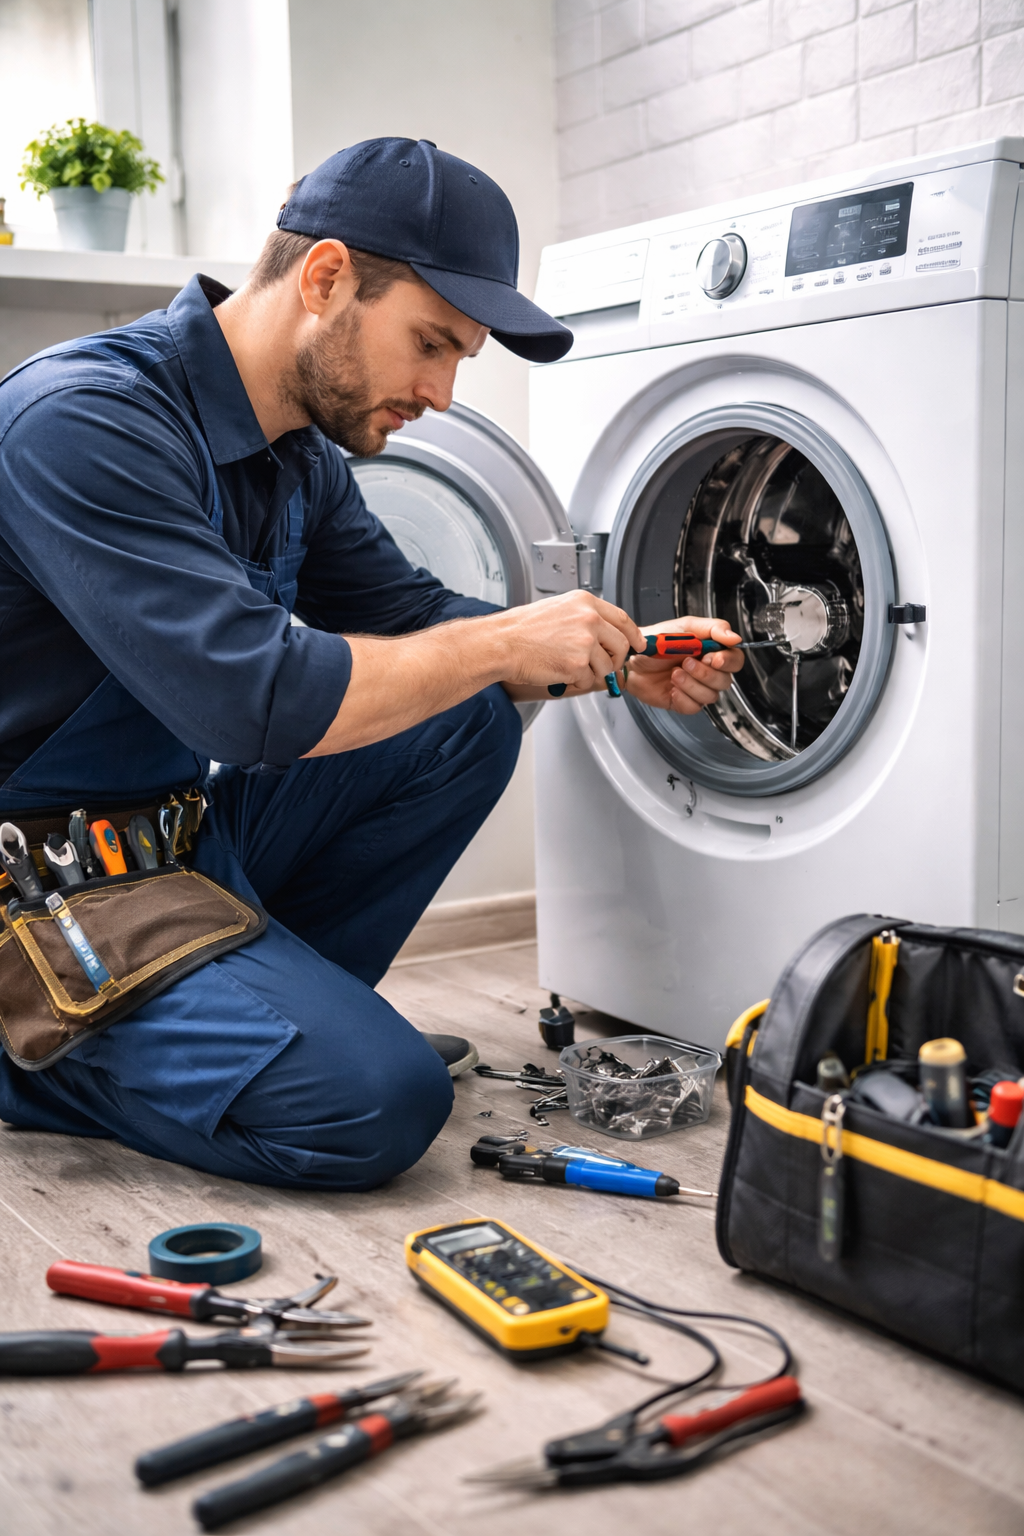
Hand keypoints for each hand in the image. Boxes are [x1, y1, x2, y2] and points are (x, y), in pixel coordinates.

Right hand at [496, 590, 645, 693]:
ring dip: (591, 672)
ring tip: (569, 666)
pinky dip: (576, 680)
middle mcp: (588, 619)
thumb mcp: (558, 609)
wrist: (502, 643)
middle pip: (620, 645)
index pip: (622, 619)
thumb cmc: (522, 629)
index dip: (633, 634)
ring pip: (605, 666)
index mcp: (584, 602)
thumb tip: (604, 633)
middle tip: (602, 665)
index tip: (637, 643)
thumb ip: (584, 618)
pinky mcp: (577, 664)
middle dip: (614, 659)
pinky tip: (560, 671)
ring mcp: (584, 642)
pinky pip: (588, 679)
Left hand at [623, 615, 743, 714]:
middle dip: (705, 673)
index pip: (735, 660)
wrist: (631, 659)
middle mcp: (707, 671)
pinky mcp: (683, 702)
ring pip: (710, 696)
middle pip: (725, 681)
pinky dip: (683, 698)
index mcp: (712, 652)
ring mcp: (695, 688)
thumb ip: (713, 628)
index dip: (728, 662)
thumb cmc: (656, 641)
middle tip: (685, 662)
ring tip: (674, 674)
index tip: (713, 658)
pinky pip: (694, 707)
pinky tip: (672, 689)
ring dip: (692, 685)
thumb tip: (735, 637)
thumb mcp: (686, 627)